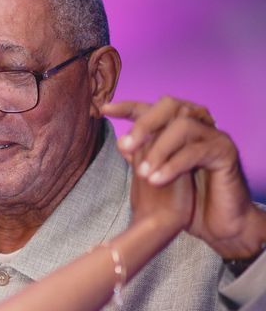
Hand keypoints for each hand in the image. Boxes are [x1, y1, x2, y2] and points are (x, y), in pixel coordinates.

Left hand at [102, 96, 265, 258]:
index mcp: (177, 126)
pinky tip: (157, 180)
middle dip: (144, 123)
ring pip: (183, 126)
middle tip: (126, 146)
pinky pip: (196, 151)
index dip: (126, 106)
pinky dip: (173, 165)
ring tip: (143, 174)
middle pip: (169, 106)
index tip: (104, 110)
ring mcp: (213, 134)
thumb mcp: (157, 174)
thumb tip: (121, 141)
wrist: (217, 224)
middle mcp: (198, 123)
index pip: (150, 107)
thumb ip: (142, 157)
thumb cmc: (187, 198)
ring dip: (158, 149)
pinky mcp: (226, 151)